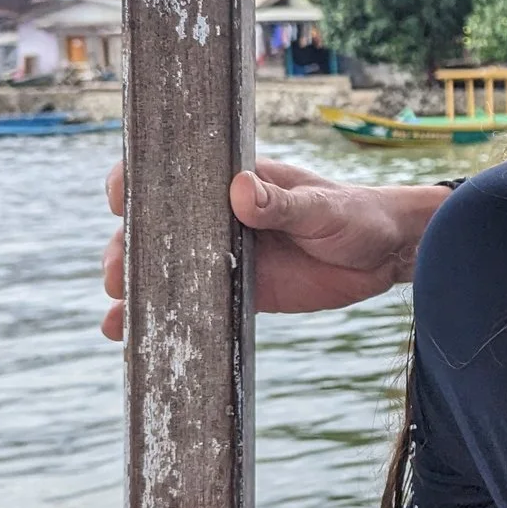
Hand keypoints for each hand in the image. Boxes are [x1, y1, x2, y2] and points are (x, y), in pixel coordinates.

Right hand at [99, 158, 449, 339]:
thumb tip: (240, 190)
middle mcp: (218, 217)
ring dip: (136, 286)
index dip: (137, 183)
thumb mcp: (322, 206)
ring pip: (166, 269)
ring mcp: (224, 256)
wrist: (386, 255)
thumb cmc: (354, 214)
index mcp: (233, 182)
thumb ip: (282, 203)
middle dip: (128, 248)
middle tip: (120, 272)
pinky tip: (129, 333)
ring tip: (122, 311)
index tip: (121, 199)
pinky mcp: (239, 292)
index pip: (173, 174)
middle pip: (156, 228)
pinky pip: (193, 303)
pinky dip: (162, 316)